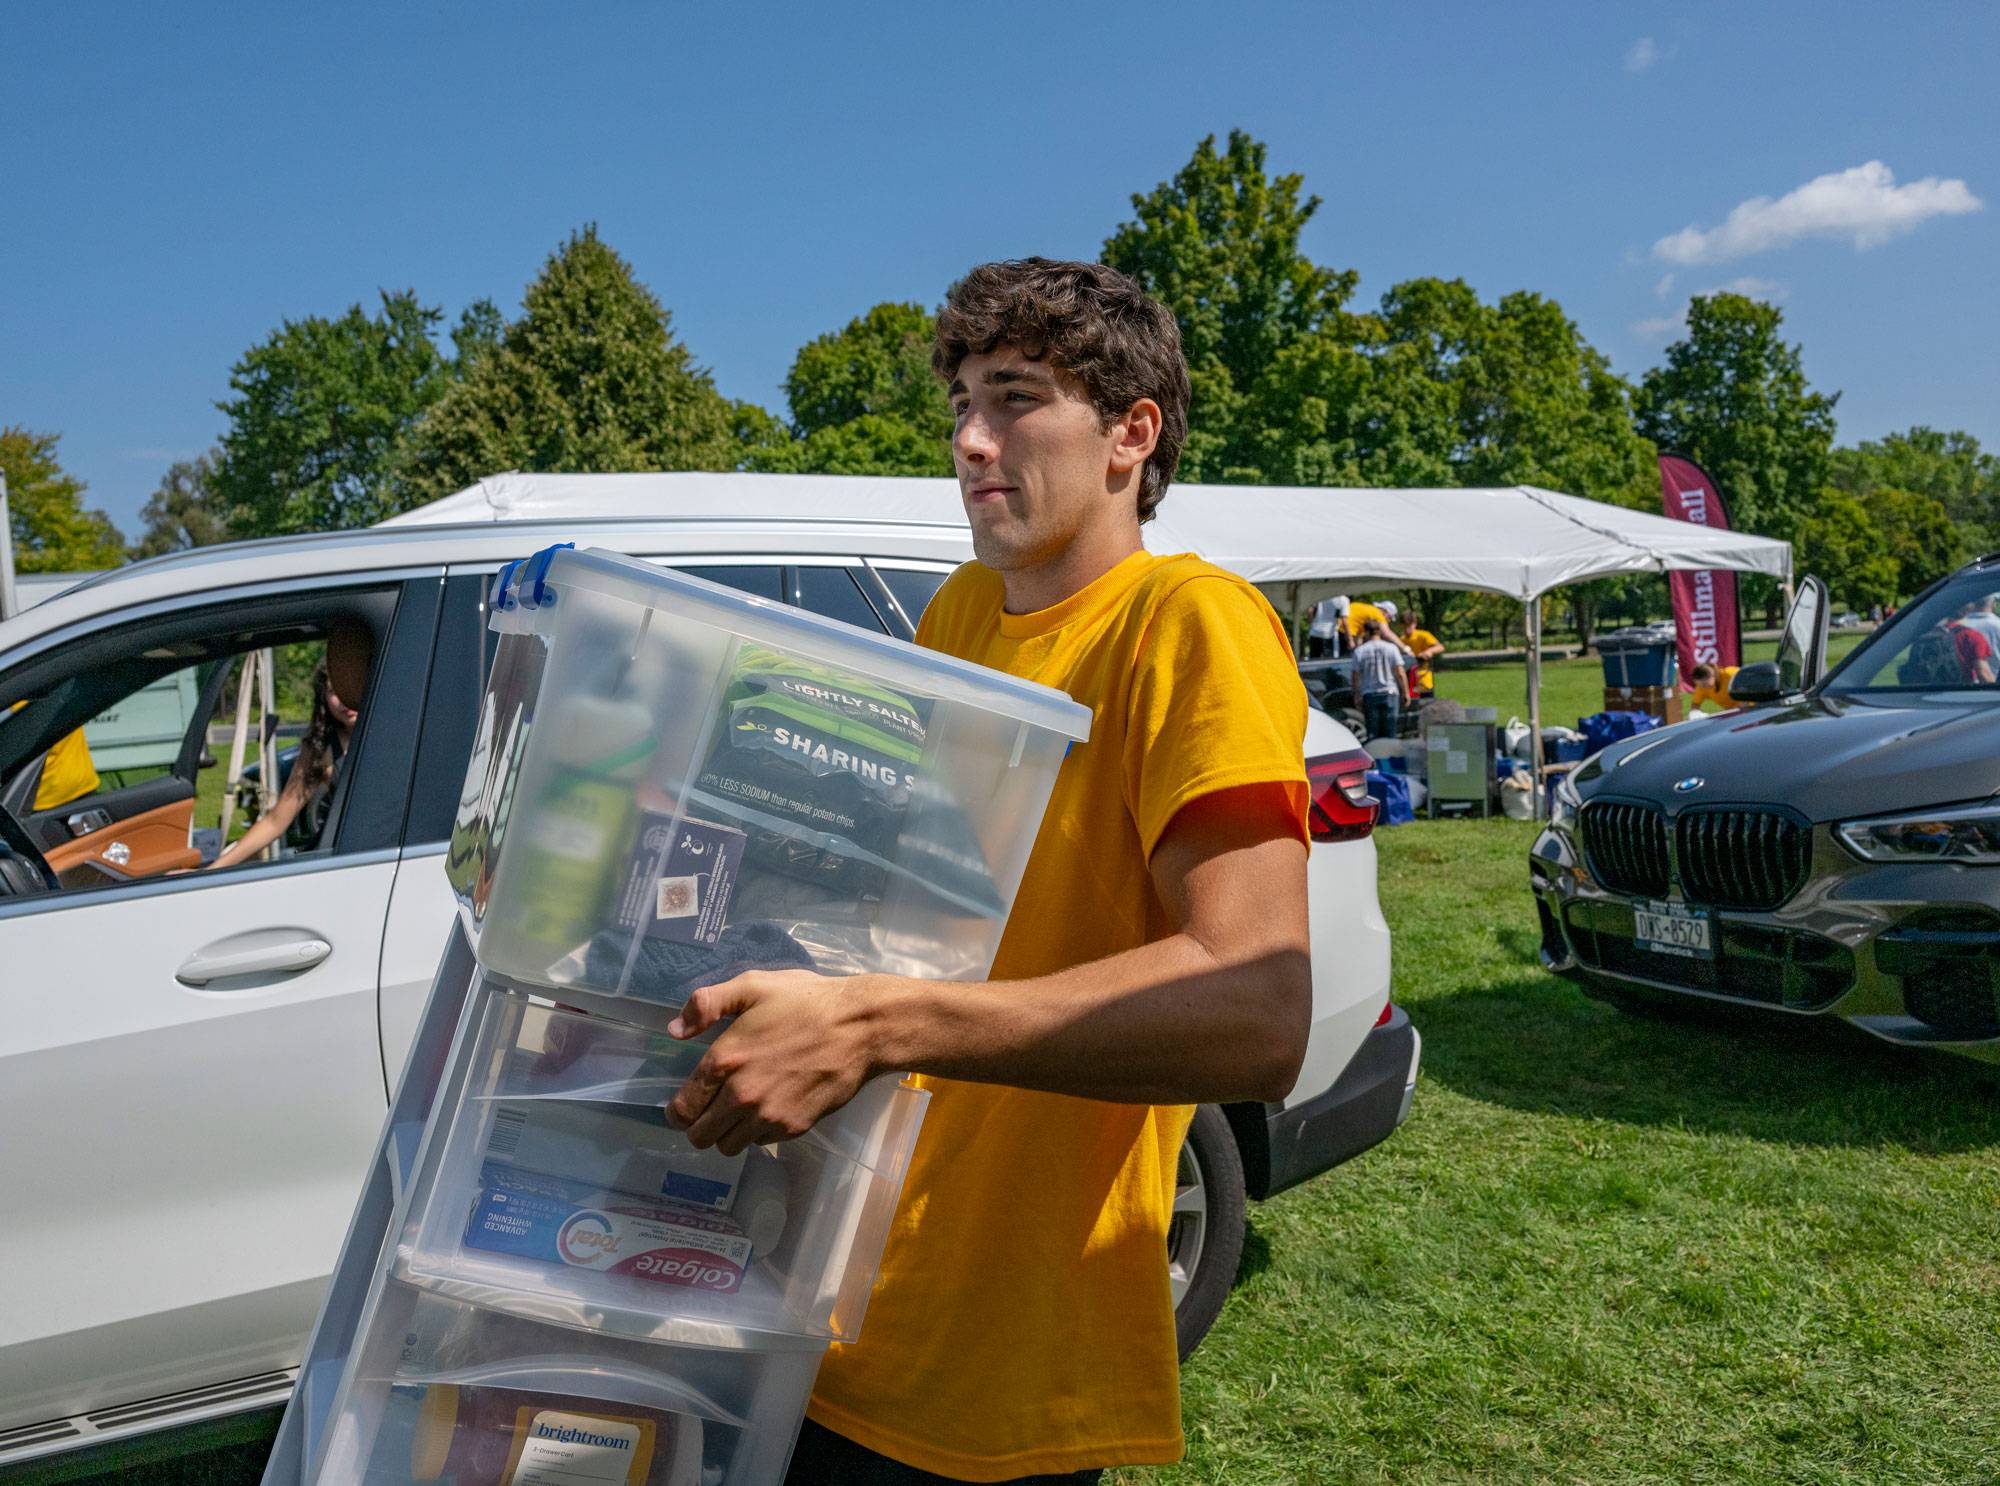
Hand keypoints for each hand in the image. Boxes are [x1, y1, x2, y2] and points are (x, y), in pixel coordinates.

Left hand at [664, 969, 884, 1155]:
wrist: (861, 1027)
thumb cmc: (806, 1001)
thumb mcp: (753, 986)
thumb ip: (707, 1004)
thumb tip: (675, 1031)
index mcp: (724, 1060)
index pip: (682, 1109)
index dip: (678, 1110)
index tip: (685, 1104)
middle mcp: (741, 1096)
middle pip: (700, 1136)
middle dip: (700, 1125)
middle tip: (711, 1108)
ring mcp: (768, 1116)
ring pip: (729, 1146)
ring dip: (728, 1132)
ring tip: (740, 1111)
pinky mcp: (793, 1127)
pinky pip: (761, 1141)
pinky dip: (759, 1131)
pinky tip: (770, 1106)